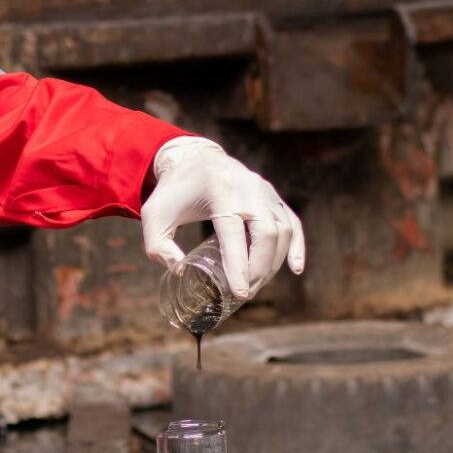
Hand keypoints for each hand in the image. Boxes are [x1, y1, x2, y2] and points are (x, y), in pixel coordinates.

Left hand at [140, 137, 306, 299]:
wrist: (194, 158)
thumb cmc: (173, 191)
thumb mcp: (154, 215)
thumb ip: (159, 247)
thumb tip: (180, 273)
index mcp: (220, 190)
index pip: (234, 234)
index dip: (238, 267)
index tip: (239, 293)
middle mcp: (248, 188)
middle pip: (266, 234)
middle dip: (259, 269)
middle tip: (245, 294)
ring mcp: (265, 190)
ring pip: (282, 231)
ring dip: (274, 263)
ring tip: (257, 285)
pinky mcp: (273, 196)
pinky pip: (292, 222)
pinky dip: (297, 246)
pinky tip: (295, 268)